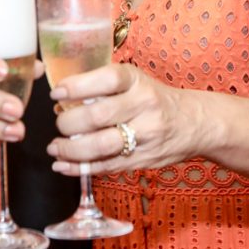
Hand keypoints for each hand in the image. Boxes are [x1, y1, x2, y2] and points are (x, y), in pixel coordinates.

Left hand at [46, 63, 204, 175]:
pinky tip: (64, 165)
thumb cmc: (154, 97)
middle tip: (58, 122)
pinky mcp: (143, 160)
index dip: (77, 86)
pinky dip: (80, 168)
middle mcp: (143, 106)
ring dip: (71, 149)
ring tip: (55, 148)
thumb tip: (62, 97)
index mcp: (137, 81)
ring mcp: (145, 136)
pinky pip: (107, 166)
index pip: (106, 80)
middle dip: (69, 122)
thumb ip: (102, 85)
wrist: (194, 122)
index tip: (57, 93)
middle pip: (98, 116)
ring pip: (101, 146)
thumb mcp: (134, 80)